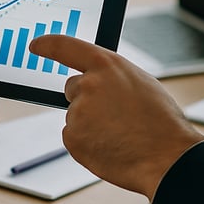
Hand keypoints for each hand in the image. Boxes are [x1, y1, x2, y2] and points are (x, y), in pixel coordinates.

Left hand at [29, 35, 203, 198]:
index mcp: (107, 65)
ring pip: (76, 115)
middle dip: (87, 99)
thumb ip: (112, 76)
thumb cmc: (161, 122)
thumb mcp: (140, 83)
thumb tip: (95, 79)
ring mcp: (78, 112)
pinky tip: (110, 146)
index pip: (65, 46)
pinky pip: (74, 136)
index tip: (36, 45)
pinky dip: (88, 142)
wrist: (168, 159)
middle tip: (115, 114)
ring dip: (91, 124)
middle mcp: (88, 84)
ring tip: (120, 133)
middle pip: (73, 87)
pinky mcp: (73, 138)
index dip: (47, 44)